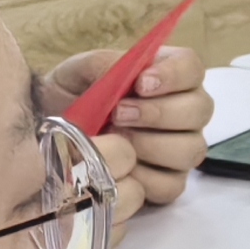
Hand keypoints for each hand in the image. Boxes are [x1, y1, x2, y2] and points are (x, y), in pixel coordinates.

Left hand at [45, 44, 210, 228]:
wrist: (50, 135)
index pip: (192, 67)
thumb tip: (128, 71)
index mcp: (168, 77)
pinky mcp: (170, 182)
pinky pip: (173, 184)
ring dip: (152, 146)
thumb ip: (103, 64)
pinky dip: (145, 178)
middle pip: (199, 110)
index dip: (174, 75)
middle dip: (159, 113)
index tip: (141, 84)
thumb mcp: (77, 72)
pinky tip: (121, 169)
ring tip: (116, 141)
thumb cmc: (70, 97)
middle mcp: (184, 112)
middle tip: (119, 114)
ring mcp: (181, 148)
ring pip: (191, 149)